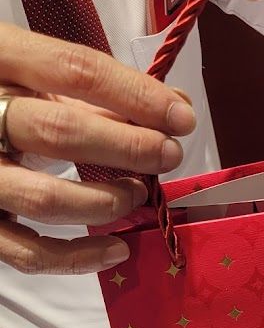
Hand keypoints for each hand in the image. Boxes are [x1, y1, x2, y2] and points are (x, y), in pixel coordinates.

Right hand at [0, 24, 195, 274]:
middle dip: (127, 148)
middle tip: (166, 155)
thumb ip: (97, 91)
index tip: (181, 118)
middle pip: (59, 132)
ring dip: (106, 201)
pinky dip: (80, 257)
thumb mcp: (33, 75)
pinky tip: (117, 249)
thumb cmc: (2, 99)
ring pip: (45, 198)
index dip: (135, 96)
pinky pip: (30, 254)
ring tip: (138, 194)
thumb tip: (176, 107)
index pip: (74, 70)